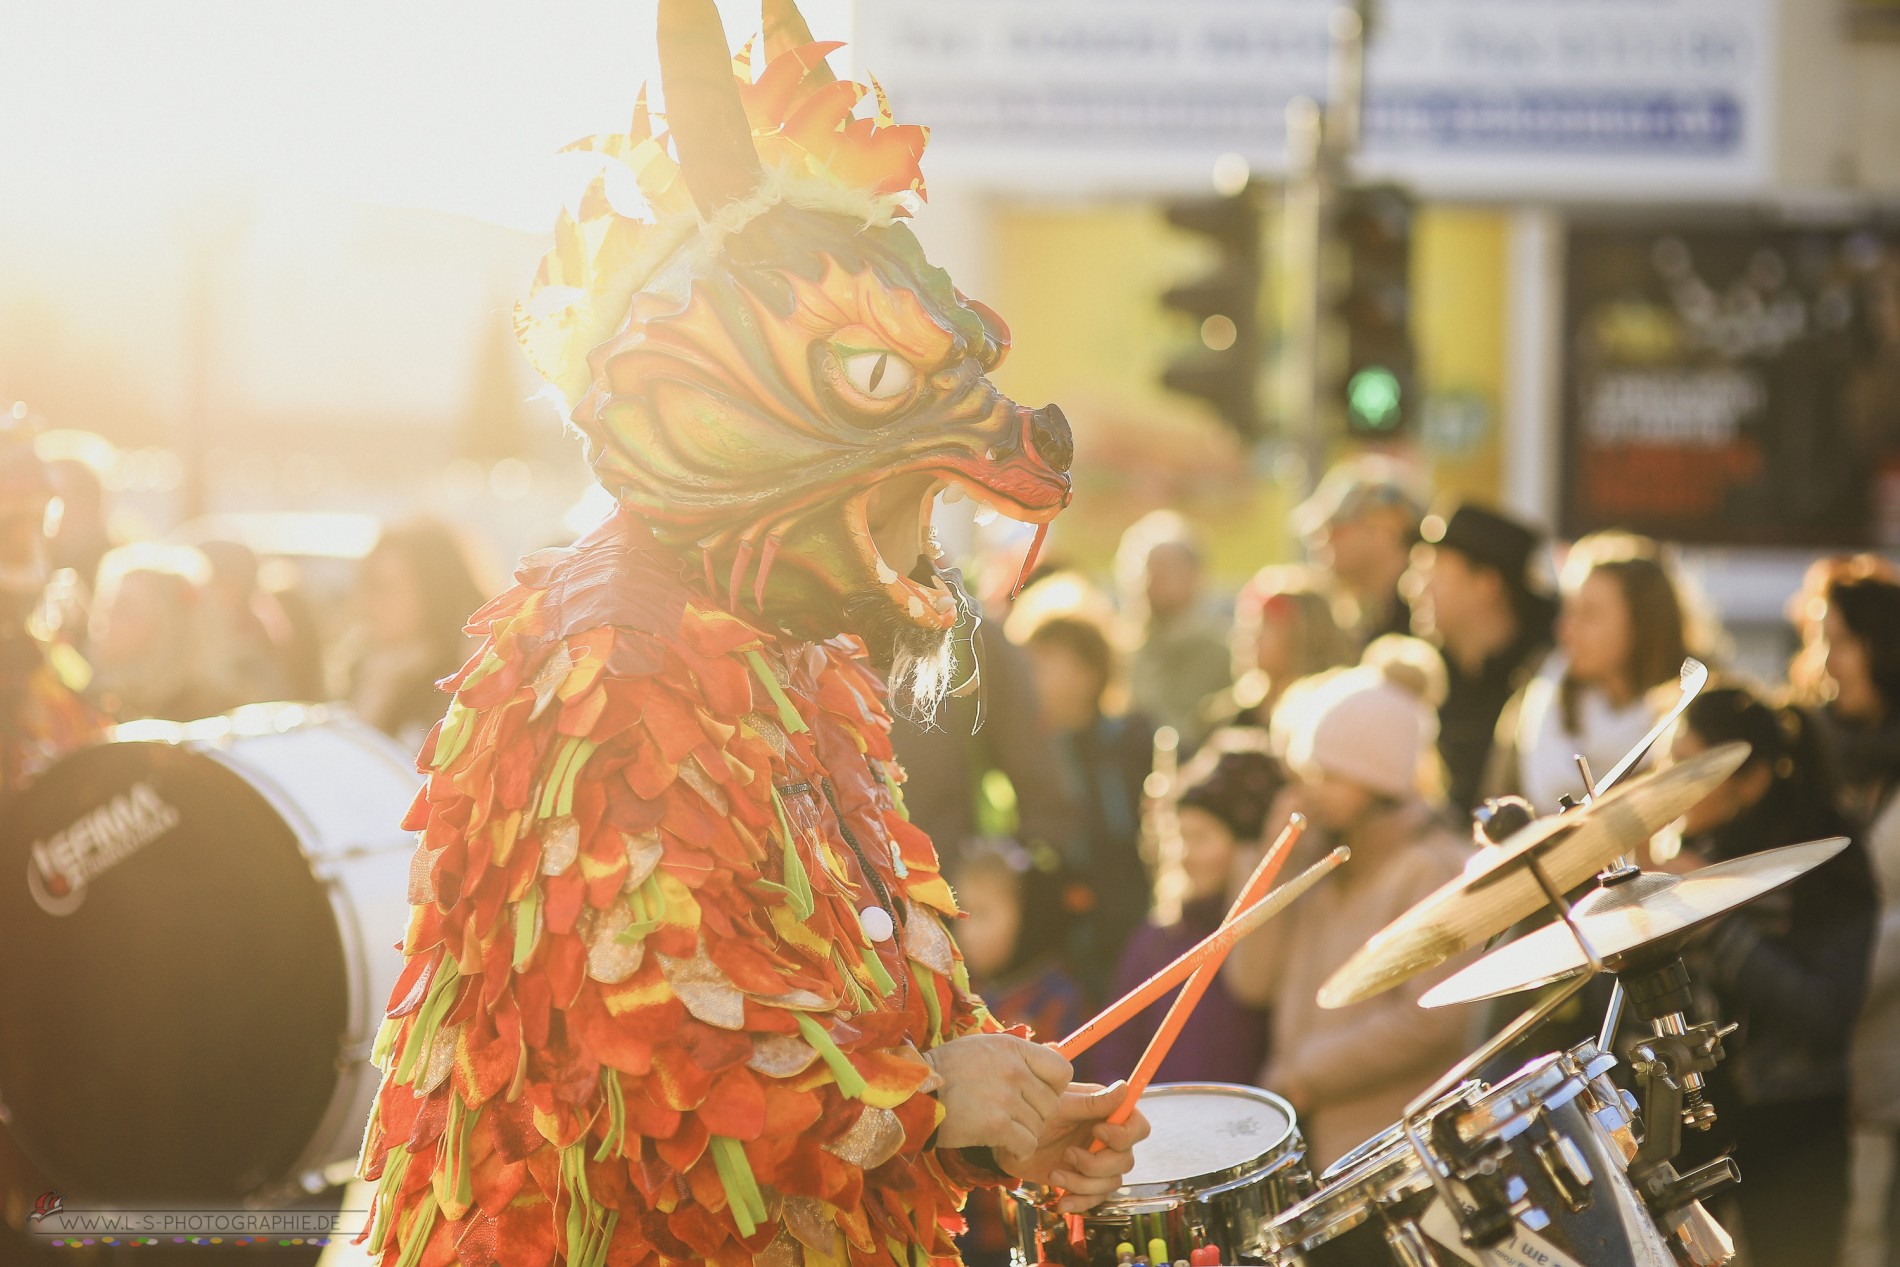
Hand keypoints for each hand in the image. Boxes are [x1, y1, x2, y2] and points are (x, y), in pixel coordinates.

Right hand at [922, 1033, 1071, 1157]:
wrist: (912, 1093)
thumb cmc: (945, 1071)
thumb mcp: (981, 1047)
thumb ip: (1014, 1055)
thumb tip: (1047, 1063)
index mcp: (1013, 1047)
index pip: (1061, 1070)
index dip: (1054, 1087)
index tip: (1036, 1095)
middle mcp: (1014, 1069)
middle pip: (1051, 1104)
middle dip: (1035, 1115)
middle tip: (1012, 1117)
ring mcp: (1006, 1097)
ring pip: (1038, 1127)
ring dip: (1023, 1134)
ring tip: (1000, 1130)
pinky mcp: (996, 1125)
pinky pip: (1027, 1145)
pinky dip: (1018, 1151)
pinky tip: (1003, 1146)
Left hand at [996, 1081, 1151, 1213]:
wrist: (1008, 1140)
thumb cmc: (1032, 1112)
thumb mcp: (1060, 1105)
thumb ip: (1092, 1102)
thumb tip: (1125, 1088)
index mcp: (1106, 1114)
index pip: (1138, 1127)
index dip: (1124, 1134)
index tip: (1097, 1131)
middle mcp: (1107, 1139)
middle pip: (1127, 1160)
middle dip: (1097, 1163)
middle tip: (1068, 1154)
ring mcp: (1097, 1162)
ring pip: (1112, 1182)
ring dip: (1084, 1183)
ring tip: (1055, 1173)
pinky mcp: (1084, 1182)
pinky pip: (1096, 1200)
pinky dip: (1080, 1202)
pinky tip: (1061, 1199)